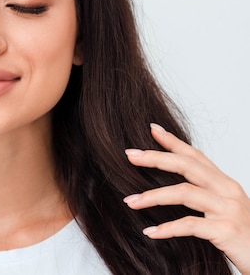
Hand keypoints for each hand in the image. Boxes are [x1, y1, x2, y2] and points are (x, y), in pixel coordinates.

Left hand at [123, 123, 249, 273]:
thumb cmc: (245, 238)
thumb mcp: (225, 210)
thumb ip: (205, 196)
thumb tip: (172, 188)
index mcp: (225, 184)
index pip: (196, 156)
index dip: (173, 142)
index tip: (152, 129)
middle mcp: (228, 191)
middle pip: (187, 165)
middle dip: (156, 158)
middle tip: (130, 154)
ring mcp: (229, 210)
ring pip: (184, 193)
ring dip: (152, 197)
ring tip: (130, 202)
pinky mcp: (227, 231)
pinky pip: (190, 224)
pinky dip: (168, 228)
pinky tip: (150, 232)